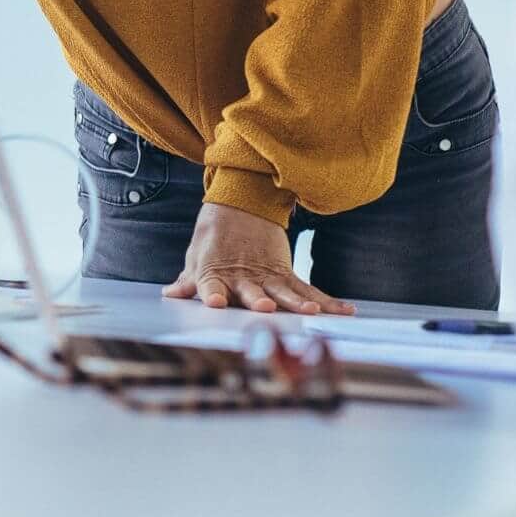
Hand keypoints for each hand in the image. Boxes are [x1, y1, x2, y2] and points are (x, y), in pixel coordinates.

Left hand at [163, 202, 351, 314]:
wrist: (239, 203)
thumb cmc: (214, 237)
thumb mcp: (197, 257)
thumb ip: (188, 281)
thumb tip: (170, 295)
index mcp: (216, 274)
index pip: (211, 286)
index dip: (212, 294)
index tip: (214, 302)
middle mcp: (243, 276)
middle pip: (250, 291)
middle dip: (257, 300)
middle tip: (265, 307)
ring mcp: (267, 274)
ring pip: (284, 292)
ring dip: (297, 303)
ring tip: (311, 313)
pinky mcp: (285, 271)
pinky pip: (308, 290)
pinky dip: (327, 301)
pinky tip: (345, 310)